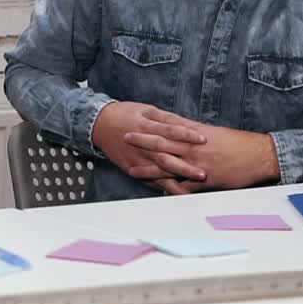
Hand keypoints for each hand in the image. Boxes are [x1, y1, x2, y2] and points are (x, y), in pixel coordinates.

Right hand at [91, 102, 208, 181]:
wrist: (99, 124)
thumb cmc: (125, 114)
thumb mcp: (146, 110)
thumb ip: (167, 118)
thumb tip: (187, 124)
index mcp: (146, 126)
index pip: (170, 131)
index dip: (186, 135)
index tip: (203, 139)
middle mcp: (142, 145)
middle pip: (166, 157)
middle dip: (184, 167)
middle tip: (203, 173)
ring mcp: (136, 159)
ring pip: (158, 173)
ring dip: (175, 182)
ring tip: (190, 190)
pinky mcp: (131, 168)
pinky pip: (148, 180)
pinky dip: (161, 187)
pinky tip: (174, 193)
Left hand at [125, 123, 279, 194]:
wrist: (260, 154)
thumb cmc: (238, 143)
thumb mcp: (213, 133)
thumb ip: (194, 132)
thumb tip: (179, 128)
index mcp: (195, 135)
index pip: (167, 128)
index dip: (149, 126)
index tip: (134, 122)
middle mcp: (194, 148)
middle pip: (162, 143)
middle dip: (142, 141)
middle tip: (124, 138)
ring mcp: (198, 164)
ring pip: (168, 166)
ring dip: (149, 169)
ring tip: (132, 170)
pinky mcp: (206, 180)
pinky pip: (184, 186)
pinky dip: (171, 190)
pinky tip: (158, 193)